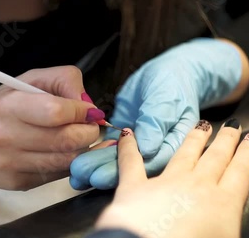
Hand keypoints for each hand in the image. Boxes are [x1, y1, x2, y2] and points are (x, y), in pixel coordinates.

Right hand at [0, 66, 102, 189]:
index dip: (82, 111)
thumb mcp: (28, 81)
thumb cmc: (2, 109)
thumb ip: (63, 81)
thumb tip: (89, 105)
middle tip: (89, 126)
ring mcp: (11, 164)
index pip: (57, 112)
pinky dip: (68, 162)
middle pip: (68, 140)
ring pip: (68, 160)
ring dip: (82, 148)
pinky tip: (60, 151)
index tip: (88, 110)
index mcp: (8, 106)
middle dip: (89, 132)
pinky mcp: (20, 183)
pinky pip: (59, 174)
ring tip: (76, 137)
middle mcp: (5, 137)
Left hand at [70, 38, 243, 188]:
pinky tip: (79, 161)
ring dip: (95, 166)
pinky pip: (109, 148)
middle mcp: (155, 150)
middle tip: (81, 174)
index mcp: (173, 146)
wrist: (167, 71)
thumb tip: (147, 149)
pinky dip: (94, 153)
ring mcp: (138, 144)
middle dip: (103, 172)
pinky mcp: (124, 136)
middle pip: (130, 169)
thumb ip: (155, 123)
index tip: (100, 177)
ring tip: (76, 172)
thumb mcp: (166, 99)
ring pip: (117, 160)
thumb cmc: (172, 84)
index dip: (124, 173)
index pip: (147, 165)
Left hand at [95, 120, 248, 237]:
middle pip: (216, 157)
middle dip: (226, 140)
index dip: (248, 153)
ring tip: (202, 124)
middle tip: (232, 125)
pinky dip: (128, 147)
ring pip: (184, 154)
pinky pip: (131, 162)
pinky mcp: (135, 187)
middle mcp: (197, 186)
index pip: (240, 172)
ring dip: (194, 138)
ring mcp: (165, 183)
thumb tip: (229, 219)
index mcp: (223, 203)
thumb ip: (230, 224)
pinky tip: (127, 134)